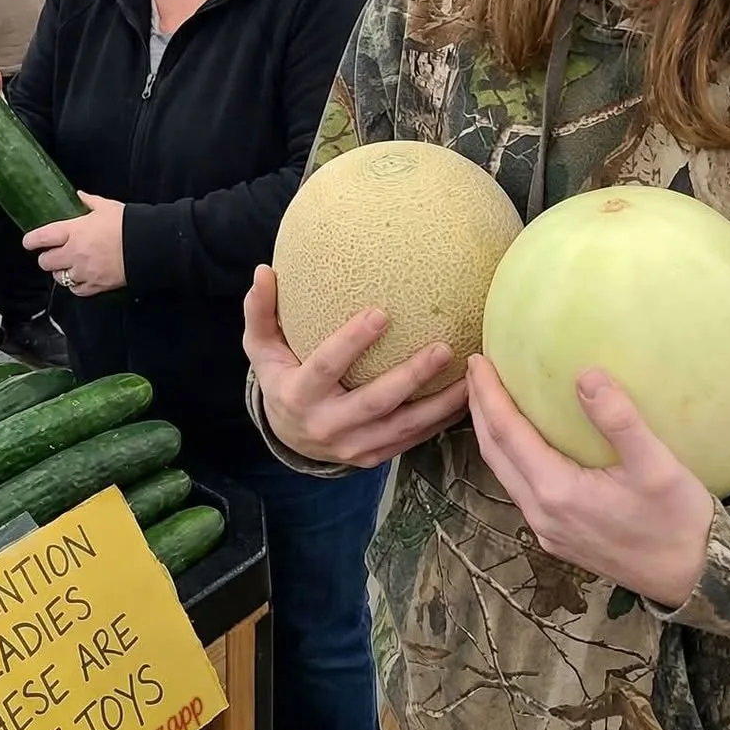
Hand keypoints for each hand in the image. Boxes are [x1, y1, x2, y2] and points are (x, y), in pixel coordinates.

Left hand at [23, 194, 124, 297]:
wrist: (148, 246)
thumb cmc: (126, 223)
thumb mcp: (107, 207)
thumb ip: (89, 201)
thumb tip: (79, 195)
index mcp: (74, 231)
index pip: (42, 237)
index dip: (31, 240)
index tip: (28, 242)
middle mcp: (74, 253)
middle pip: (46, 262)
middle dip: (47, 258)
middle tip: (52, 255)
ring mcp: (83, 271)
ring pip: (59, 278)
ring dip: (60, 272)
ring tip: (67, 267)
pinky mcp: (95, 285)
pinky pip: (76, 290)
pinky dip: (75, 286)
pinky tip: (79, 279)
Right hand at [243, 265, 468, 468]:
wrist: (289, 438)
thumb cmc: (281, 379)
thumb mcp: (261, 349)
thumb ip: (260, 311)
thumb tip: (262, 271)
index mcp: (298, 396)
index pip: (326, 367)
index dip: (351, 342)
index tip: (381, 313)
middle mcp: (326, 426)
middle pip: (375, 402)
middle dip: (411, 376)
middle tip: (443, 347)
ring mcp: (352, 447)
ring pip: (402, 427)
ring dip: (439, 404)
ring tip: (470, 378)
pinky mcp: (373, 457)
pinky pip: (412, 440)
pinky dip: (440, 421)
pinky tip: (465, 398)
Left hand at [467, 356, 714, 609]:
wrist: (693, 578)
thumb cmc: (678, 521)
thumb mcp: (657, 465)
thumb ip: (619, 420)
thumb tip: (586, 374)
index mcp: (558, 492)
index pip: (507, 433)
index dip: (489, 394)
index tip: (478, 359)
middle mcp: (542, 513)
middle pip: (494, 453)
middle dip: (480, 409)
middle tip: (475, 371)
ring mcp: (547, 529)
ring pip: (504, 473)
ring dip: (493, 434)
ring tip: (491, 400)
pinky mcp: (559, 538)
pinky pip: (521, 489)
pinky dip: (511, 457)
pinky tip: (523, 442)